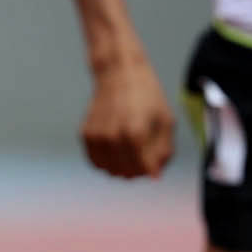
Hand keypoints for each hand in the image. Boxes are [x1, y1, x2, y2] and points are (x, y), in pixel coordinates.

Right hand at [81, 58, 174, 178]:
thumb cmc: (147, 97)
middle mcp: (112, 136)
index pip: (143, 169)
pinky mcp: (85, 134)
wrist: (119, 74)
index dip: (152, 171)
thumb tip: (154, 177)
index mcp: (135, 132)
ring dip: (122, 168)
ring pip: (110, 171)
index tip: (155, 164)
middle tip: (144, 158)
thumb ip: (164, 152)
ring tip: (130, 153)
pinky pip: (95, 162)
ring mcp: (96, 136)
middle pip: (127, 173)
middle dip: (139, 171)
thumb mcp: (166, 122)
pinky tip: (116, 150)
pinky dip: (107, 162)